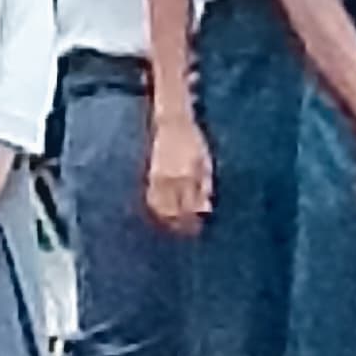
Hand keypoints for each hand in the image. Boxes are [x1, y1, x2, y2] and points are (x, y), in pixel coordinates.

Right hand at [145, 115, 212, 233]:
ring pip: (159, 208)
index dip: (193, 222)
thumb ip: (205, 186)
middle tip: (186, 232)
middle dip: (180, 225)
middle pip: (173, 212)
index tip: (197, 229)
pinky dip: (156, 209)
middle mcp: (172, 180)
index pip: (190, 208)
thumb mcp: (205, 163)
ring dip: (166, 220)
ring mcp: (158, 178)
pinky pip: (151, 198)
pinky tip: (162, 213)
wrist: (171, 123)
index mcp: (188, 177)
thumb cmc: (193, 142)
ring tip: (174, 226)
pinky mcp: (150, 175)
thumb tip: (205, 209)